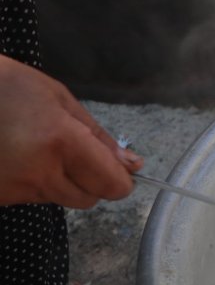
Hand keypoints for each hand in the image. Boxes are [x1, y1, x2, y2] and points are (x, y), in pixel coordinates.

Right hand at [0, 57, 143, 208]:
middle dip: (89, 180)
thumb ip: (98, 136)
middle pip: (88, 199)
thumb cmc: (2, 85)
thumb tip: (132, 165)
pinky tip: (13, 157)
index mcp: (60, 142)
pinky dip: (29, 183)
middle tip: (69, 151)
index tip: (114, 167)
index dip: (118, 179)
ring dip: (57, 180)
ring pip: (58, 199)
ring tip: (33, 147)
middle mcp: (37, 172)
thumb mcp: (57, 98)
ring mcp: (12, 189)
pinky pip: (28, 198)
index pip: (112, 186)